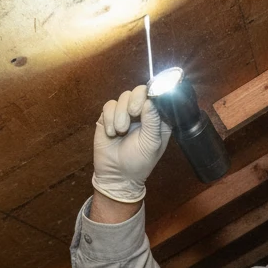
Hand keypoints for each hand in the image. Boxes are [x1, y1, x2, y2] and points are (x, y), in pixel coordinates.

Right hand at [91, 84, 171, 203]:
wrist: (117, 175)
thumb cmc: (139, 162)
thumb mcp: (151, 143)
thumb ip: (152, 121)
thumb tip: (150, 101)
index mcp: (158, 118)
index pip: (158, 97)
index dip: (153, 95)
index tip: (146, 103)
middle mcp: (143, 112)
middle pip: (139, 91)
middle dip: (135, 100)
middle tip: (133, 113)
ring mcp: (125, 113)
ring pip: (123, 96)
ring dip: (121, 114)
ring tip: (121, 131)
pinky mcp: (109, 117)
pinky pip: (109, 105)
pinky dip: (109, 118)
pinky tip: (111, 133)